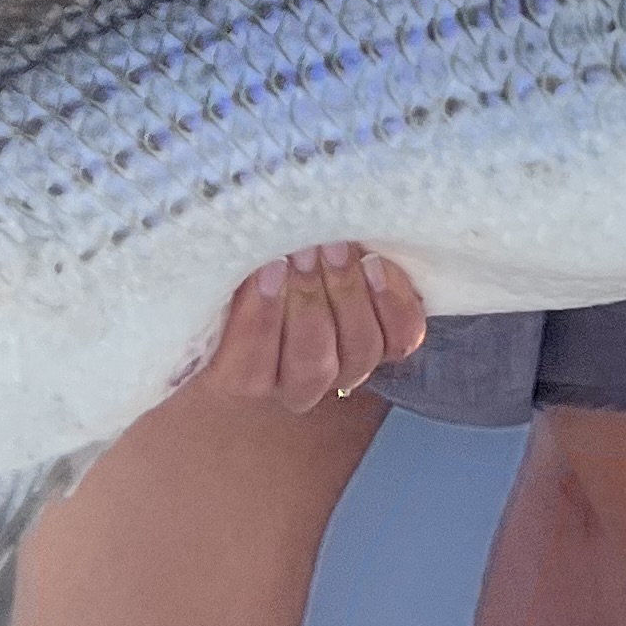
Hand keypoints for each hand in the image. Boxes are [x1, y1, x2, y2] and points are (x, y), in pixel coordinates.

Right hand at [197, 244, 426, 410]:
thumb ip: (224, 267)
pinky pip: (401, 336)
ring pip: (358, 352)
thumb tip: (234, 245)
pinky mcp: (389, 341)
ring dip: (348, 295)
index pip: (247, 375)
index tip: (267, 268)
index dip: (259, 323)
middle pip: (310, 367)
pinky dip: (391, 302)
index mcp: (241, 373)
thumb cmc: (247, 255)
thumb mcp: (224, 265)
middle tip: (302, 251)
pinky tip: (375, 264)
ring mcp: (348, 364)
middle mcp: (298, 381)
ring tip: (336, 247)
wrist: (302, 246)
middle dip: (308, 304)